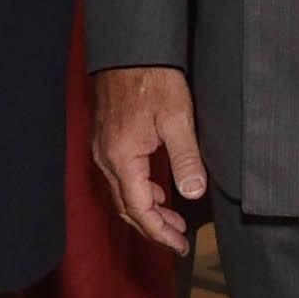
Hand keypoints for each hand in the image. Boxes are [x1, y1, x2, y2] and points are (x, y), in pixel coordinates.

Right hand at [93, 62, 205, 252]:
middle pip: (127, 207)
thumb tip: (194, 192)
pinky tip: (159, 192)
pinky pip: (120, 178)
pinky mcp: (108, 141)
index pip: (139, 209)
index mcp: (122, 158)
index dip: (160, 232)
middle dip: (153, 227)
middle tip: (178, 240)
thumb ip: (186, 158)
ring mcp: (104, 150)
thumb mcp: (178, 119)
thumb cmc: (153, 79)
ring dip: (147, 211)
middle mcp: (107, 158)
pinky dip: (139, 192)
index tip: (179, 245)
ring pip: (123, 194)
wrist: (130, 51)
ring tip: (174, 221)